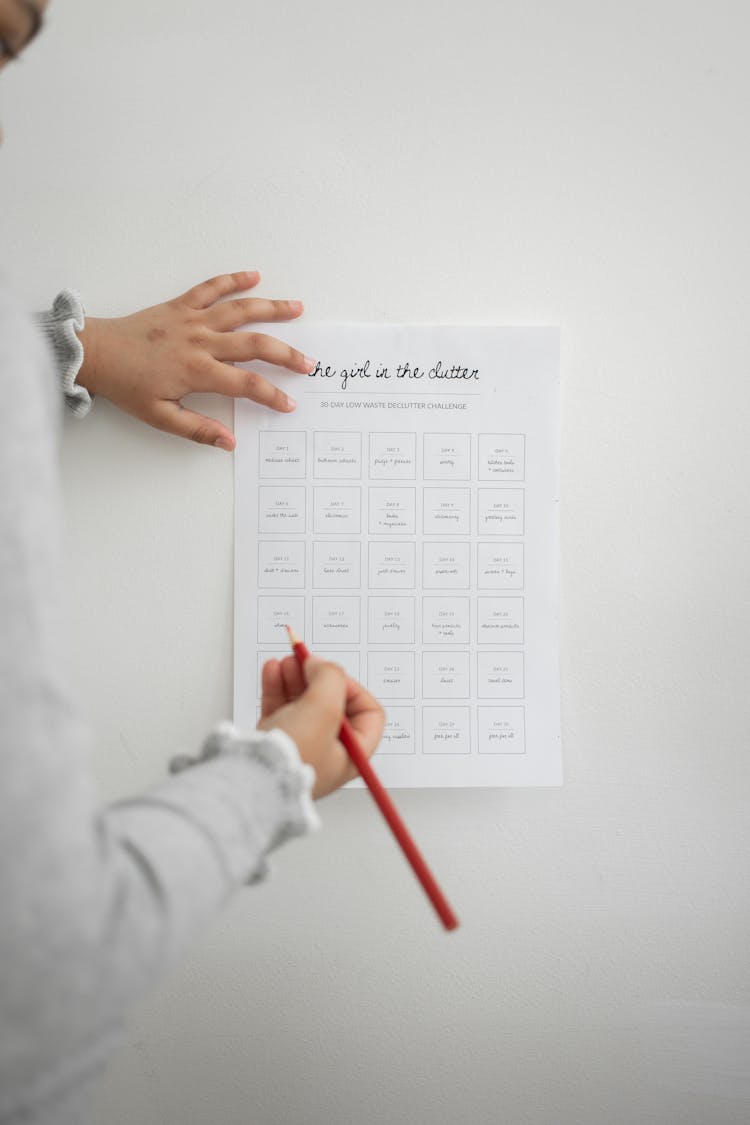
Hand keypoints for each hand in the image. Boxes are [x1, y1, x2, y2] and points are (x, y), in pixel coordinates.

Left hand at [75, 271, 314, 449]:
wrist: (98, 354)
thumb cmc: (127, 386)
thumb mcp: (160, 417)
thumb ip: (197, 430)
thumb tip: (229, 442)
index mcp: (197, 371)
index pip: (246, 385)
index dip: (271, 395)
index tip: (289, 404)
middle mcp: (200, 342)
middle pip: (254, 345)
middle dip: (285, 355)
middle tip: (308, 363)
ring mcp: (192, 319)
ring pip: (240, 310)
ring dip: (272, 309)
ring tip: (298, 308)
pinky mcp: (181, 305)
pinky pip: (211, 288)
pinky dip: (233, 280)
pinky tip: (253, 275)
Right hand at [258, 656, 384, 798]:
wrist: (250, 780)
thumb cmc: (293, 758)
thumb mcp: (324, 709)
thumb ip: (330, 678)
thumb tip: (319, 665)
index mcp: (352, 754)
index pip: (368, 714)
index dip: (353, 689)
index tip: (333, 676)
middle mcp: (328, 752)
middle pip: (331, 704)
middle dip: (317, 678)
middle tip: (305, 661)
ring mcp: (300, 746)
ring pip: (303, 702)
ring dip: (295, 677)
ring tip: (285, 662)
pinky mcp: (274, 741)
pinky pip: (280, 707)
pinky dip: (277, 686)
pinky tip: (272, 670)